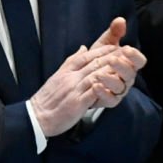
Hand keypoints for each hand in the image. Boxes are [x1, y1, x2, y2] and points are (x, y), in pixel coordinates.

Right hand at [29, 18, 146, 136]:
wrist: (37, 116)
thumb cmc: (48, 99)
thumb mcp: (58, 76)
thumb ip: (72, 62)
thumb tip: (83, 48)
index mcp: (66, 71)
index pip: (86, 56)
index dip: (101, 50)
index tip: (115, 46)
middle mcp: (71, 78)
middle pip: (93, 63)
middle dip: (111, 56)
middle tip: (126, 52)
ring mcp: (74, 90)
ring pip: (95, 75)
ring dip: (111, 69)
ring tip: (124, 65)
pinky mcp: (77, 103)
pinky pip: (93, 93)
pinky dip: (105, 86)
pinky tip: (116, 84)